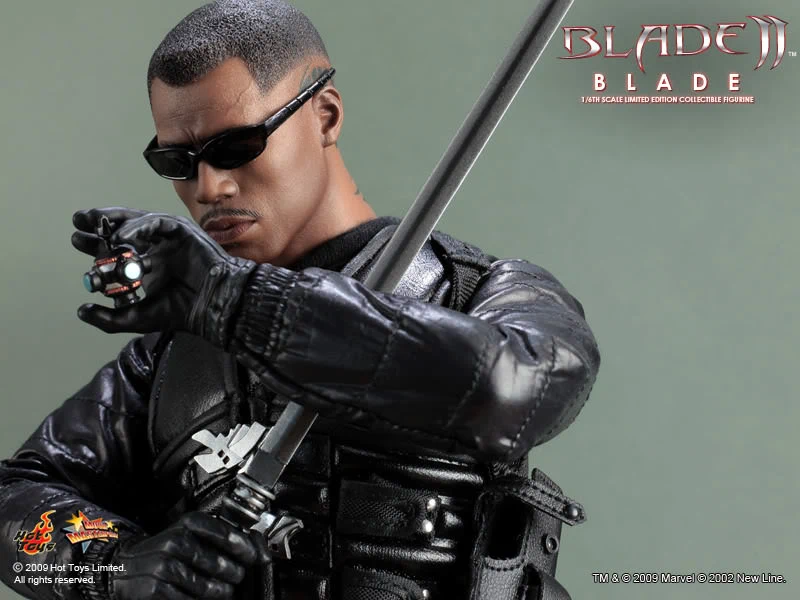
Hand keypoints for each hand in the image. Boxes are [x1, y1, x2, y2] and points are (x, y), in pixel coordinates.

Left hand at [72, 207, 256, 345]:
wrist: (210, 306)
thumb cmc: (181, 311)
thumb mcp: (136, 316)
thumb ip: (109, 318)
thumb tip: (81, 311)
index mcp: (148, 266)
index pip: (118, 250)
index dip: (97, 244)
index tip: (77, 240)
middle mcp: (157, 249)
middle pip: (124, 230)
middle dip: (100, 224)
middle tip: (78, 222)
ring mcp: (170, 239)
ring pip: (138, 221)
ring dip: (115, 220)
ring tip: (92, 221)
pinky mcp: (182, 231)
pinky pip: (156, 222)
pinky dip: (137, 227)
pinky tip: (122, 237)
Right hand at [96, 512, 266, 599]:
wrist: (121, 566)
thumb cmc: (163, 551)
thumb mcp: (187, 535)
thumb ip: (217, 537)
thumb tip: (255, 545)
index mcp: (186, 524)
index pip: (221, 532)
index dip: (241, 546)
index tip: (253, 556)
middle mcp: (174, 542)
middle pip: (218, 563)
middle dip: (233, 574)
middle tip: (236, 577)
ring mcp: (163, 567)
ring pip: (206, 586)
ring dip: (219, 592)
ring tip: (223, 591)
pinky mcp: (155, 589)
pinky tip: (199, 598)